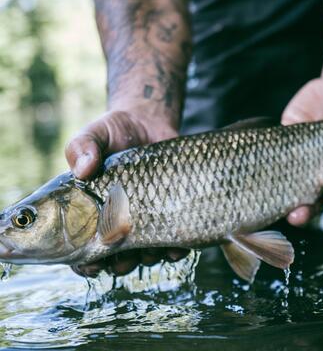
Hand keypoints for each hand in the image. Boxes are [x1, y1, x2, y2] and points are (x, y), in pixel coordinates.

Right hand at [65, 107, 187, 276]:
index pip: (82, 250)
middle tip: (122, 256)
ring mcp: (147, 220)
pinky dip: (176, 249)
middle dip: (120, 265)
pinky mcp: (172, 214)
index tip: (92, 262)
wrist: (149, 122)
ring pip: (147, 256)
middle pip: (117, 261)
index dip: (84, 263)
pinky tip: (177, 245)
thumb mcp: (93, 135)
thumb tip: (83, 169)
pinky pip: (175, 243)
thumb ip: (81, 148)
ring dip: (148, 258)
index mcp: (93, 212)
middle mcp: (119, 222)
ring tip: (150, 246)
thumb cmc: (114, 132)